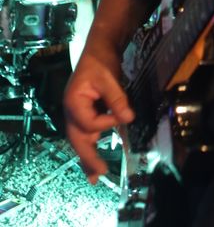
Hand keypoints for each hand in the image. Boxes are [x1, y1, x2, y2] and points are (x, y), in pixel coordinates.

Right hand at [64, 48, 133, 183]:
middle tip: (98, 176)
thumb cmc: (100, 61)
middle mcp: (71, 111)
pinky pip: (86, 134)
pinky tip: (94, 162)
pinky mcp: (85, 114)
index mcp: (73, 102)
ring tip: (94, 177)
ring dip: (87, 158)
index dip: (107, 122)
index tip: (122, 115)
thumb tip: (128, 119)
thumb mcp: (109, 78)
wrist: (98, 49)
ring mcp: (77, 113)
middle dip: (87, 158)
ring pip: (80, 139)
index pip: (89, 123)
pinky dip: (90, 147)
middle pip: (77, 139)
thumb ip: (117, 99)